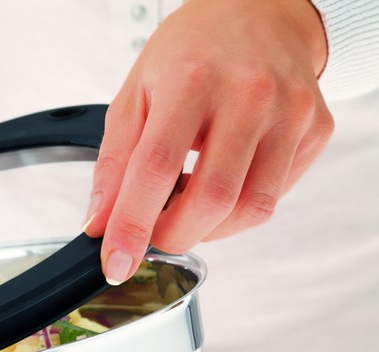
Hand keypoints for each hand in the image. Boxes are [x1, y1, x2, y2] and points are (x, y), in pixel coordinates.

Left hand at [84, 0, 332, 283]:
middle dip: (172, 236)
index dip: (132, 226)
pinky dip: (237, 210)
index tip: (116, 263)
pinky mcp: (315, 129)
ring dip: (208, 229)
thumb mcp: (134, 96)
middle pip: (211, 200)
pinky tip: (219, 185)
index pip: (156, 170)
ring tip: (185, 206)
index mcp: (192, 80)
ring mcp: (290, 112)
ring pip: (250, 209)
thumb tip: (100, 224)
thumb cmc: (189, 54)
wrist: (257, 13)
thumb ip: (113, 164)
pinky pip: (274, 197)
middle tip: (153, 232)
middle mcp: (249, 94)